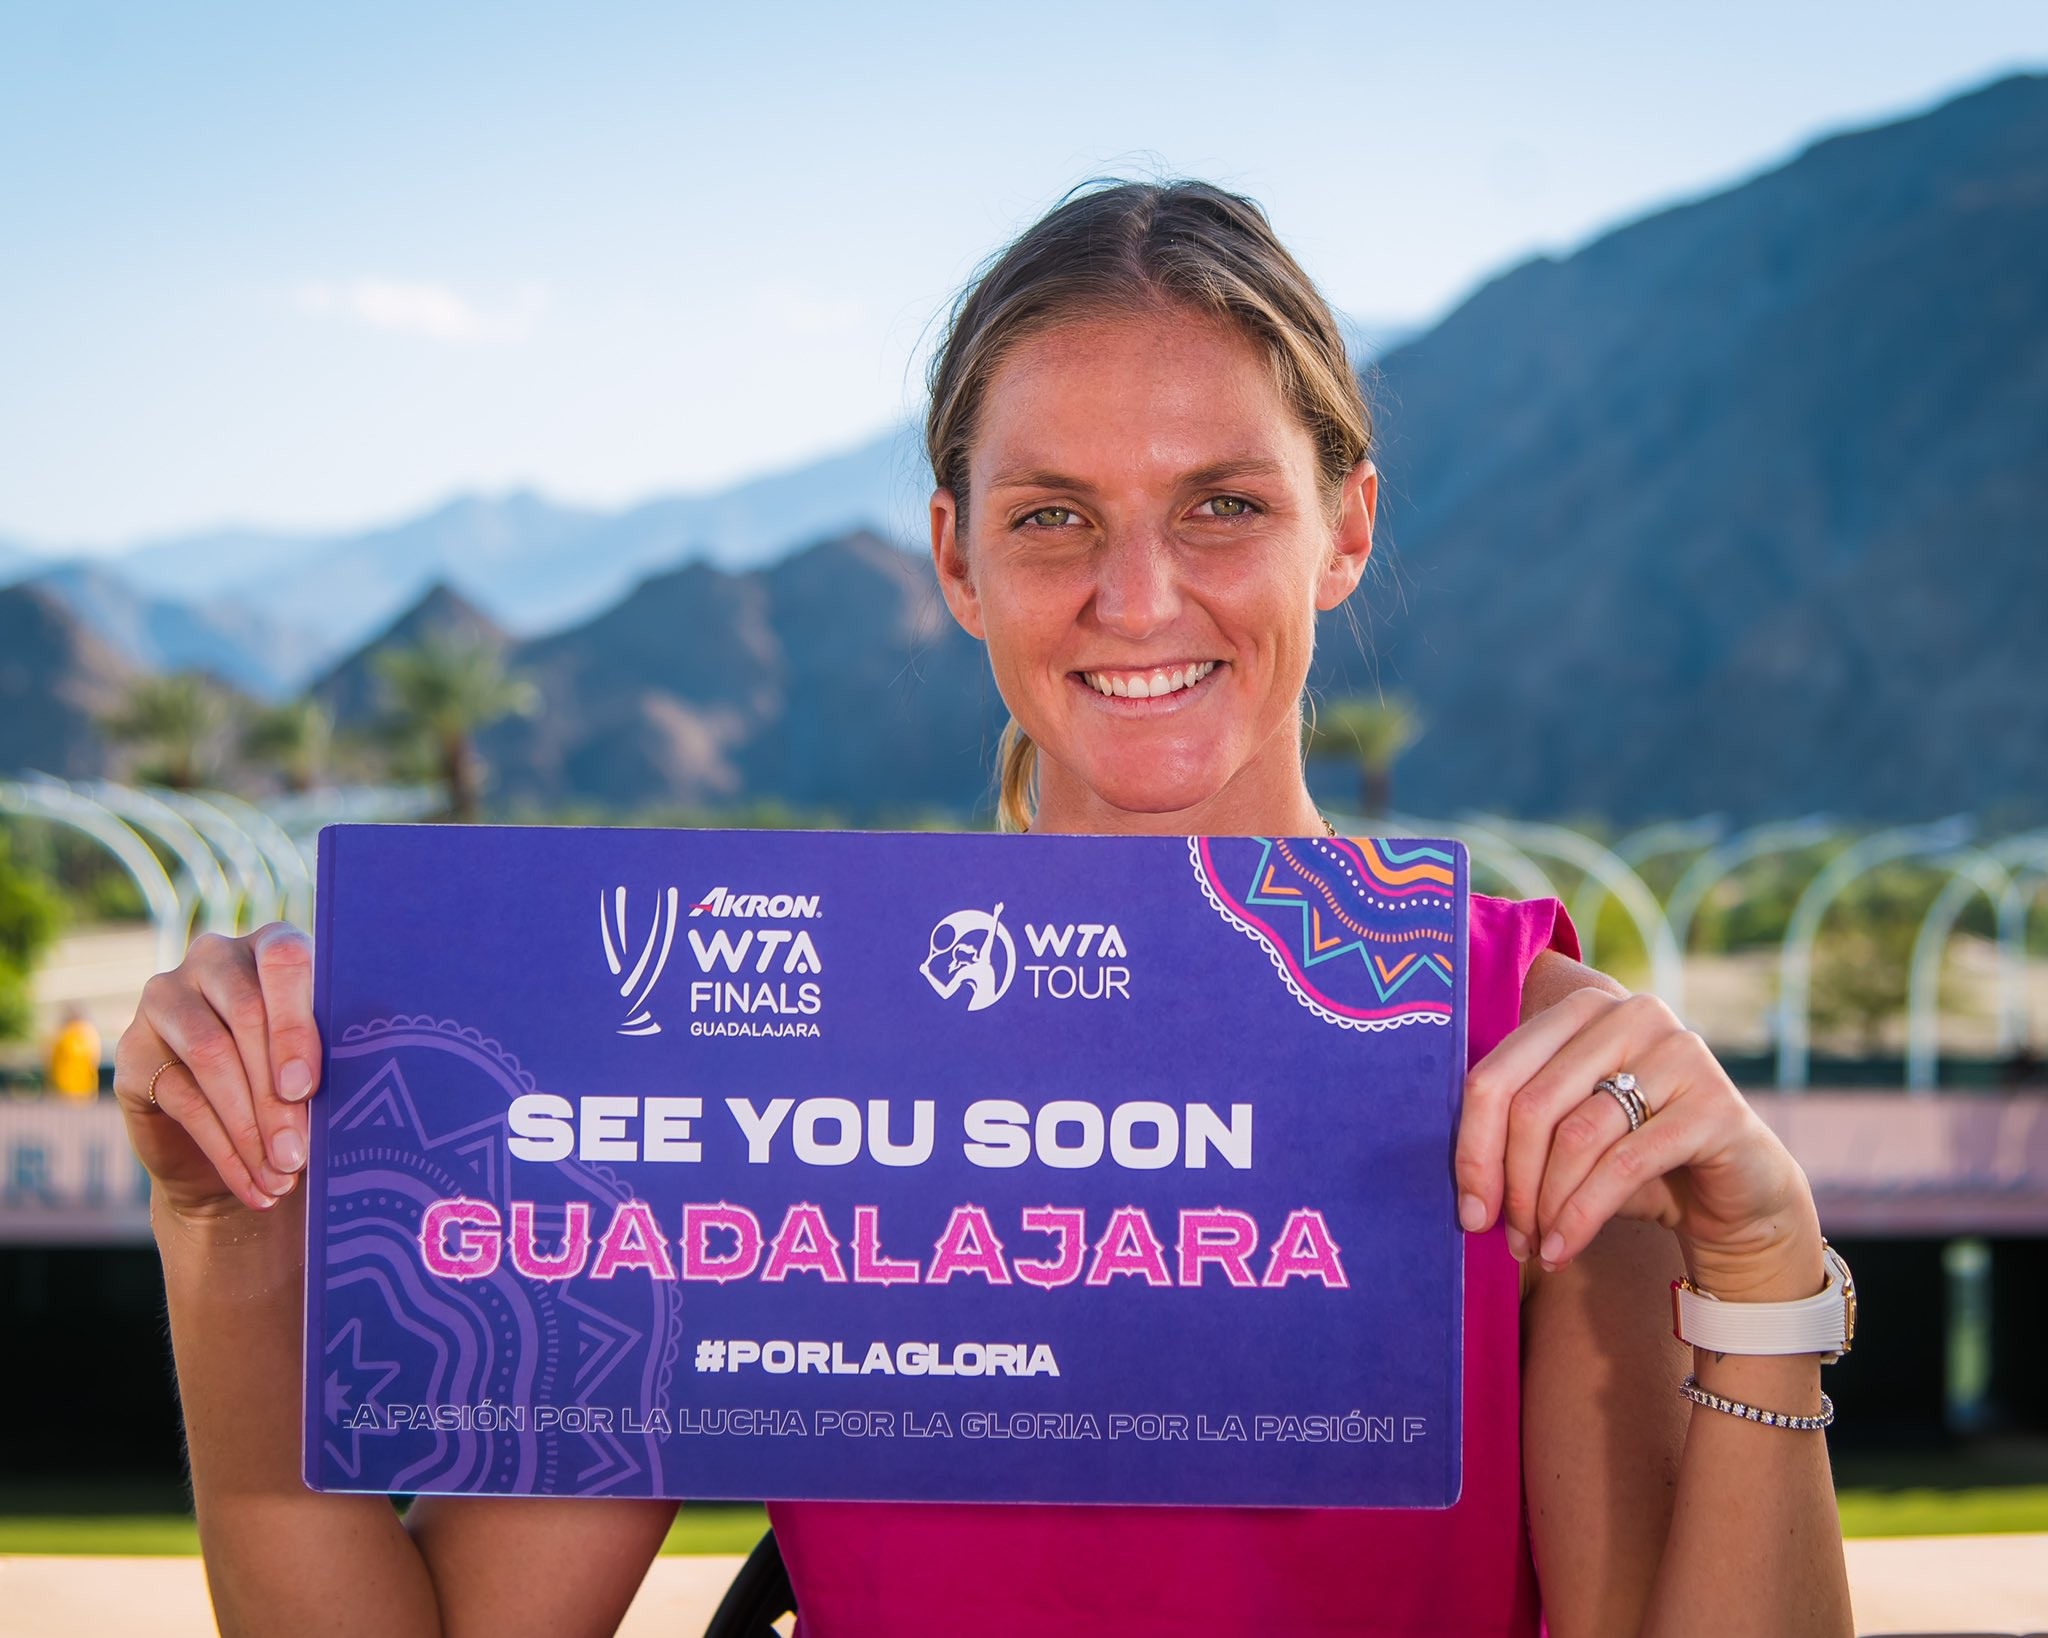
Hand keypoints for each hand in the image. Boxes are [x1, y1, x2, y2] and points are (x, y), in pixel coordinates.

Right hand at [115, 923, 322, 1220]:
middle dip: (277, 1094)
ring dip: (250, 1125)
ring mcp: (166, 998)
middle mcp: (214, 958)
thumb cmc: (300, 1089)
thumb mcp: (324, 1067)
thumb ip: (332, 1058)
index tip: (305, 1087)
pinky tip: (253, 1186)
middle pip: (246, 1014)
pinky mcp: (134, 1050)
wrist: (240, 1144)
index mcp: (272, 945)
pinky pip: (182, 1097)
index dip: (295, 1024)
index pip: (284, 960)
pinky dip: (225, 1149)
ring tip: (281, 1175)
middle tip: (299, 1153)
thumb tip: (346, 1091)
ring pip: (210, 1054)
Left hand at [1454, 988, 1821, 1294]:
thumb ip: (1518, 1134)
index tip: (1469, 1211)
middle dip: (1511, 1183)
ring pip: (1574, 1136)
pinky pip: (1622, 1165)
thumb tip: (1464, 1191)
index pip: (1496, 1074)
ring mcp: (1678, 1051)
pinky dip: (1582, 1217)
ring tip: (1538, 1248)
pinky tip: (1563, 1249)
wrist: (1737, 1198)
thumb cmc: (1636, 1164)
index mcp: (1582, 1009)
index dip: (1472, 1148)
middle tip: (1508, 1237)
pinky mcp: (1714, 1103)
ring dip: (1546, 1206)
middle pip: (1530, 1105)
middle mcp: (1630, 1015)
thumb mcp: (1569, 1137)